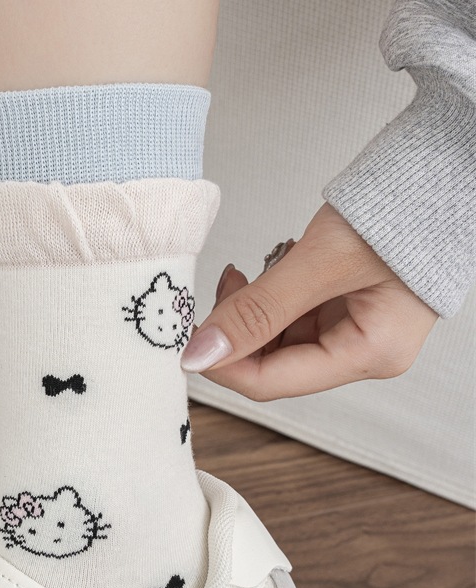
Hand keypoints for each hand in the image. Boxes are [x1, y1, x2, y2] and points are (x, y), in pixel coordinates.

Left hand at [180, 203, 437, 399]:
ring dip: (246, 312)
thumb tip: (200, 353)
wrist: (438, 169)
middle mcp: (364, 350)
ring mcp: (354, 329)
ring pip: (274, 340)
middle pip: (271, 363)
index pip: (272, 382)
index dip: (222, 364)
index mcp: (371, 353)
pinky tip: (257, 274)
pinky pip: (287, 317)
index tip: (187, 337)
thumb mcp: (319, 261)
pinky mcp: (343, 308)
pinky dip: (264, 299)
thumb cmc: (403, 208)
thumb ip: (257, 310)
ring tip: (239, 274)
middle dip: (234, 333)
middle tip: (215, 293)